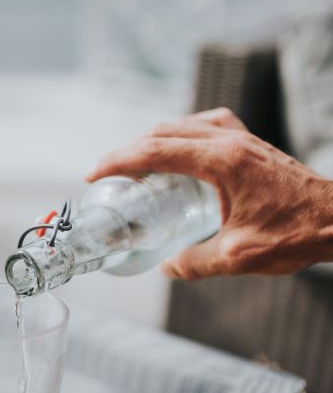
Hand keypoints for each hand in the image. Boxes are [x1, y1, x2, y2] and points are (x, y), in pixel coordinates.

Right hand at [86, 108, 332, 279]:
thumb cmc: (295, 233)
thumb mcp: (236, 257)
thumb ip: (194, 264)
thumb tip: (167, 267)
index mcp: (221, 162)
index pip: (155, 152)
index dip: (118, 161)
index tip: (95, 173)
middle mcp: (229, 140)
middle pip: (163, 132)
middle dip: (128, 150)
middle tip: (107, 173)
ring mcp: (240, 137)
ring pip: (182, 125)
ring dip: (152, 140)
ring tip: (135, 165)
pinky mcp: (248, 143)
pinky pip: (203, 126)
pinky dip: (178, 135)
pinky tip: (177, 154)